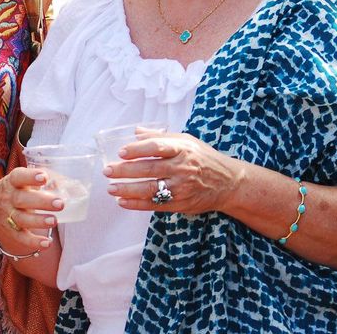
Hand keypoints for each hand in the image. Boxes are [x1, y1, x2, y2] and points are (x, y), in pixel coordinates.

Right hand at [0, 167, 58, 251]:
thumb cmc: (16, 191)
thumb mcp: (21, 182)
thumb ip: (39, 181)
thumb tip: (64, 181)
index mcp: (12, 182)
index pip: (18, 177)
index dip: (30, 177)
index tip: (44, 177)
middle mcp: (8, 199)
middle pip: (22, 199)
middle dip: (41, 202)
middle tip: (61, 204)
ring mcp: (8, 216)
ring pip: (22, 219)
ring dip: (39, 221)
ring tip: (54, 220)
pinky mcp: (11, 232)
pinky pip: (22, 238)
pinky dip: (34, 242)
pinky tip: (47, 243)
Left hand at [103, 131, 243, 214]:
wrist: (229, 182)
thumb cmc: (203, 158)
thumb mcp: (186, 141)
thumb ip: (160, 136)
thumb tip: (135, 131)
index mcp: (182, 149)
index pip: (157, 147)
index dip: (137, 149)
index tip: (121, 152)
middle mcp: (182, 168)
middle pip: (149, 169)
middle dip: (125, 171)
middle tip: (107, 171)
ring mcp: (182, 187)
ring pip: (151, 189)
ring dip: (128, 190)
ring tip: (111, 188)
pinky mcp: (181, 203)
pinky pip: (156, 205)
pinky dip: (137, 204)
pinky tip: (123, 202)